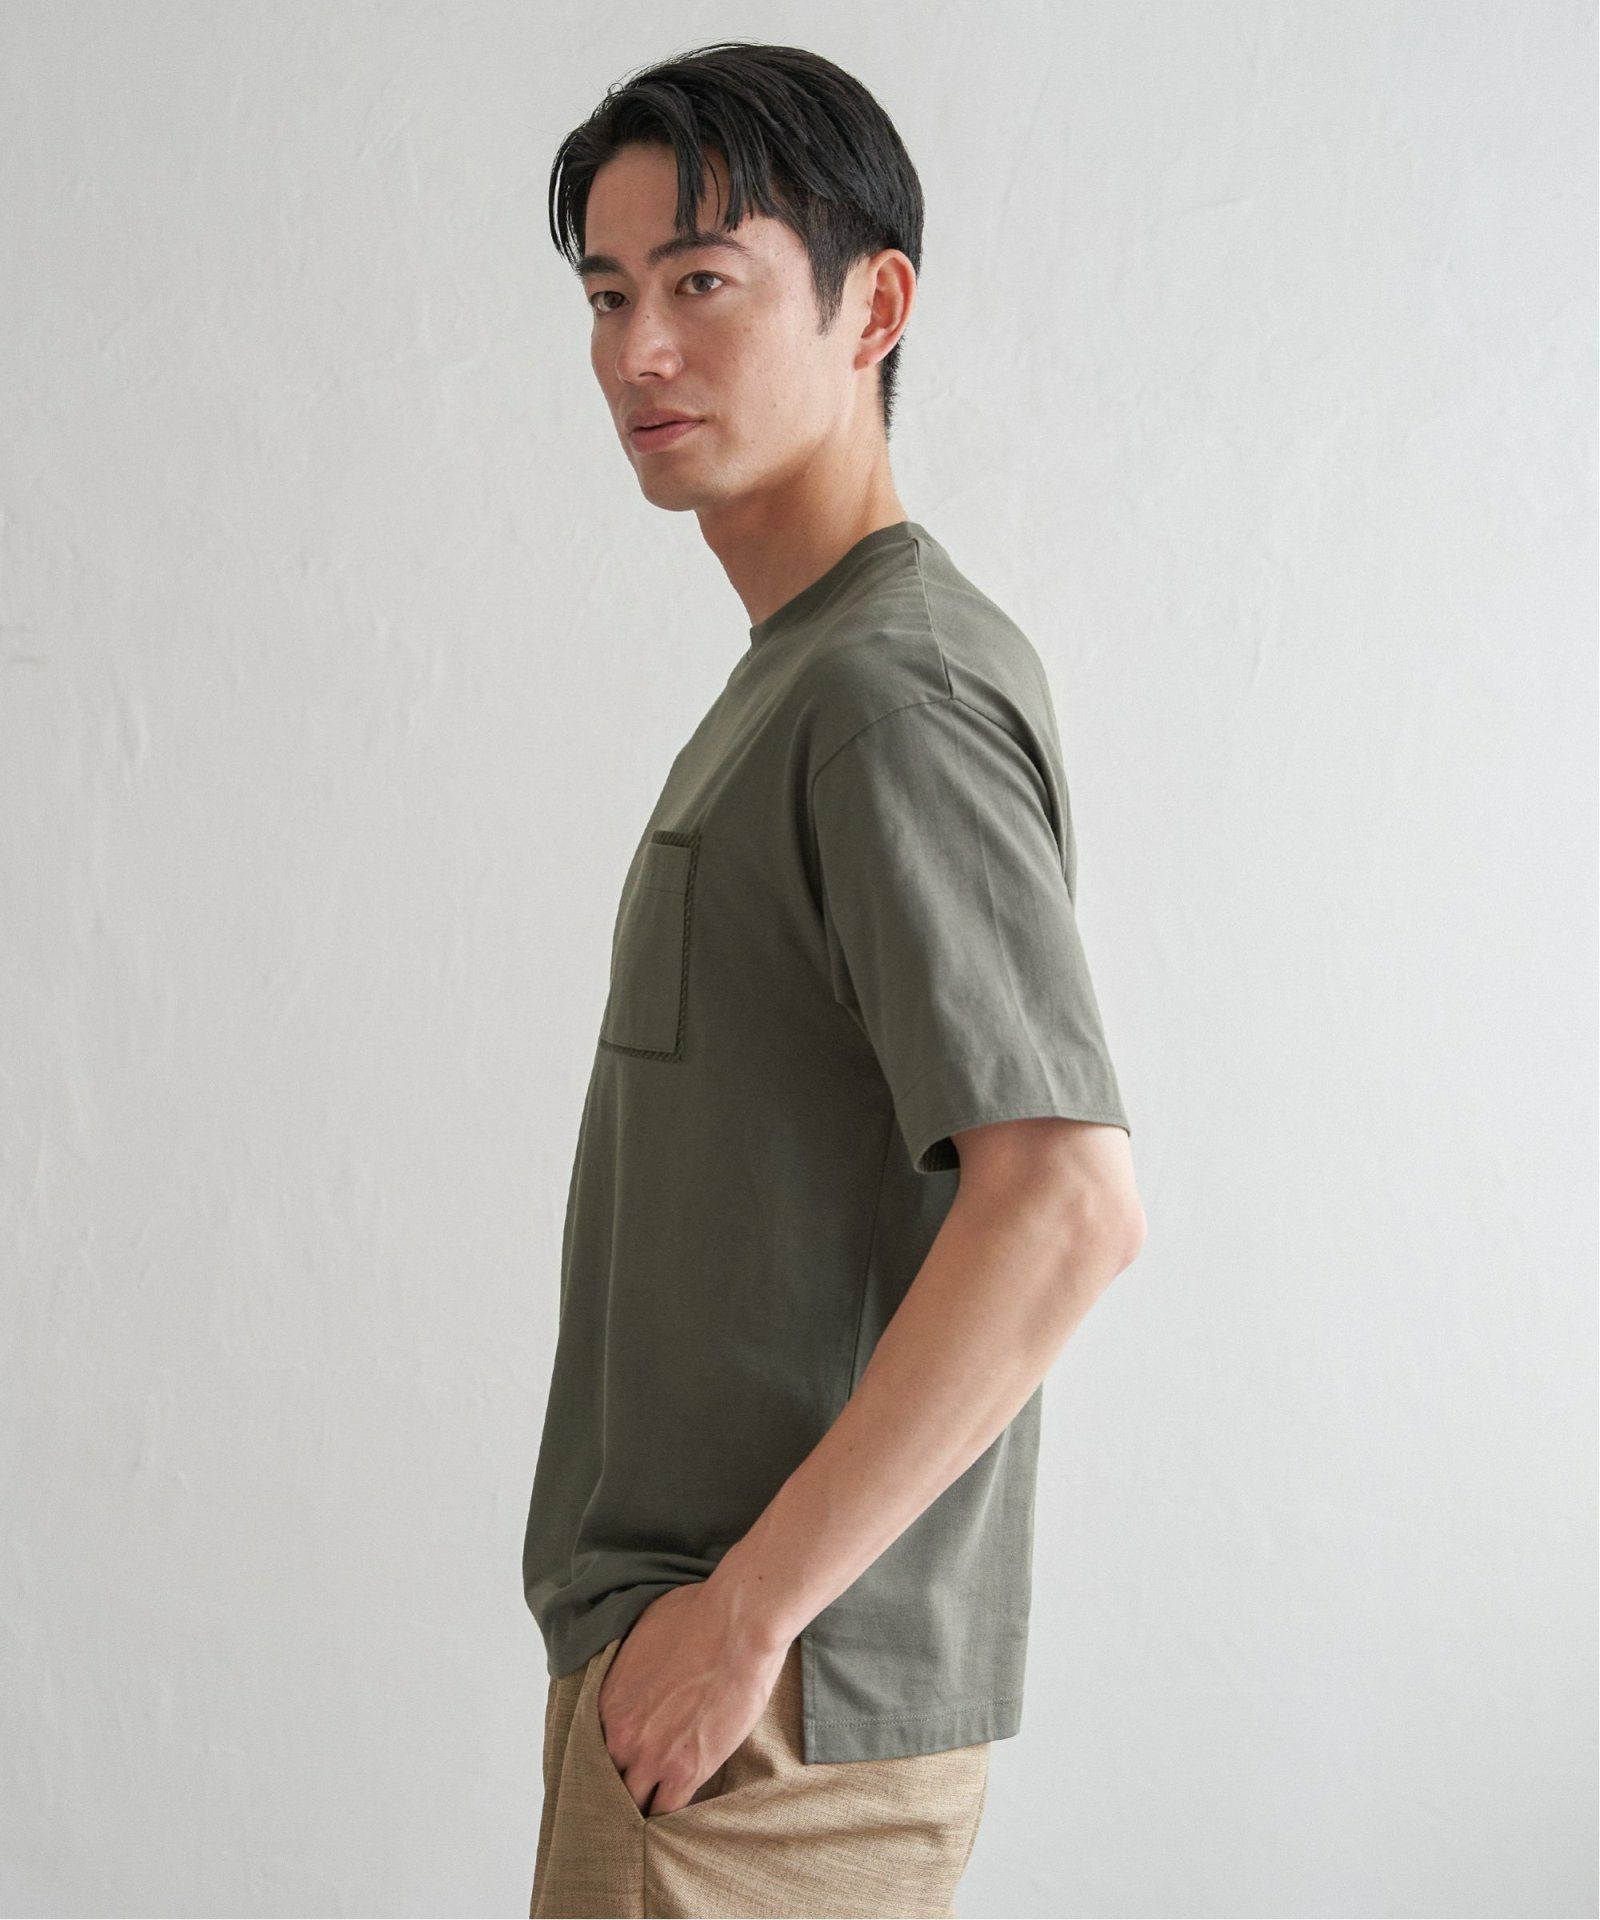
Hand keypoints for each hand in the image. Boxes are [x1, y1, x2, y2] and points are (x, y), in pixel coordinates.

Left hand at [597, 1579, 790, 1816]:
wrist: (737, 1623)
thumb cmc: (696, 1616)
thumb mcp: (642, 1633)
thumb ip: (628, 1668)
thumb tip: (634, 1672)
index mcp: (607, 1702)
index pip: (593, 1749)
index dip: (609, 1757)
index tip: (621, 1761)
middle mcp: (622, 1735)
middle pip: (608, 1782)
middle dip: (620, 1786)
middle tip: (632, 1790)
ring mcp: (653, 1756)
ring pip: (633, 1803)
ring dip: (643, 1803)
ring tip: (652, 1804)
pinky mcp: (688, 1769)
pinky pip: (667, 1809)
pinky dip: (669, 1813)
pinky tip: (674, 1810)